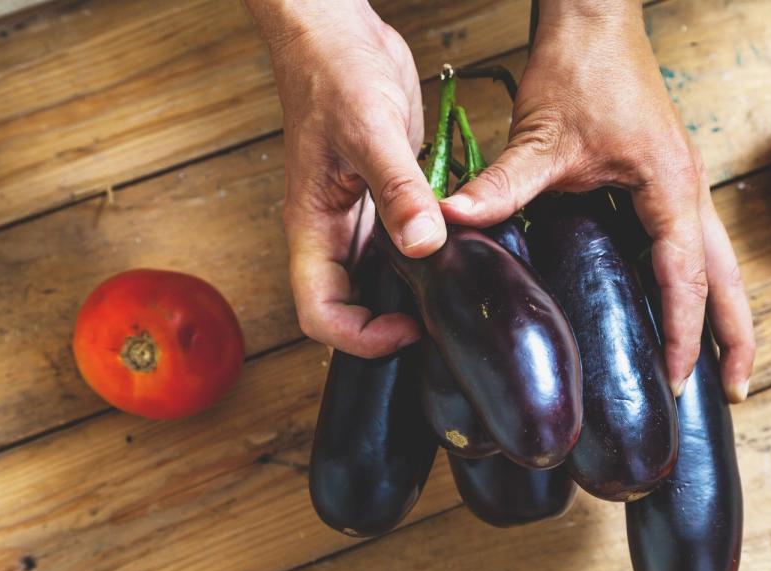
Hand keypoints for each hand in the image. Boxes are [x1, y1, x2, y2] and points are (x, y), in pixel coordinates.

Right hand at [245, 0, 445, 356]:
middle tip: (439, 320)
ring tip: (453, 293)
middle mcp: (333, 230)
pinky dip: (426, 256)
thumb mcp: (369, 131)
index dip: (360, 336)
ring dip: (410, 293)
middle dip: (388, 325)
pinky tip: (457, 251)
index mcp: (313, 226)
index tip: (408, 328)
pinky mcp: (384, 197)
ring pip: (378, 278)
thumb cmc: (331, 73)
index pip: (321, 312)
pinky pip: (402, 243)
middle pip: (350, 306)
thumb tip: (424, 246)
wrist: (337, 33)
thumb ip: (398, 191)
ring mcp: (359, 215)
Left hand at [440, 1, 754, 401]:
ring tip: (723, 368)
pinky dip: (694, 284)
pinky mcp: (664, 180)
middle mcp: (687, 192)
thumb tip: (456, 223)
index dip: (684, 334)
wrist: (595, 18)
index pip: (684, 278)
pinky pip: (691, 245)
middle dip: (735, 339)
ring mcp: (681, 186)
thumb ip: (504, 184)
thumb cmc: (580, 69)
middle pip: (728, 280)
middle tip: (734, 396)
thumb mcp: (541, 135)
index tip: (678, 382)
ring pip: (719, 264)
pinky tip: (674, 305)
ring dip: (724, 314)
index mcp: (669, 189)